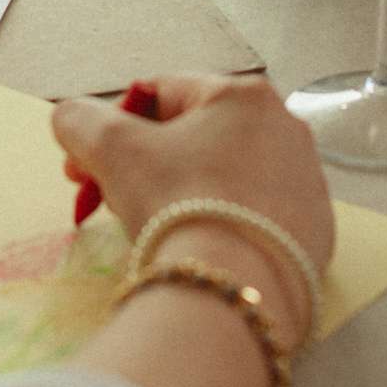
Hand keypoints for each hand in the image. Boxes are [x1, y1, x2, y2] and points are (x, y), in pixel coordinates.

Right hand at [54, 74, 332, 339]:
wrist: (233, 292)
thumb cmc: (176, 202)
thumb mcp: (111, 148)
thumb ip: (80, 119)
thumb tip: (72, 118)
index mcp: (244, 95)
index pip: (161, 94)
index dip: (111, 128)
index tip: (84, 166)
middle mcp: (287, 129)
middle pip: (193, 138)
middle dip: (142, 165)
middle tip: (107, 198)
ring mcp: (306, 184)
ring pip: (223, 178)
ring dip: (179, 194)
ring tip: (149, 228)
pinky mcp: (314, 234)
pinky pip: (251, 219)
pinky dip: (220, 227)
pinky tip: (194, 250)